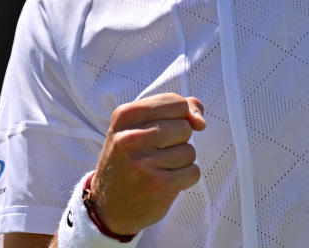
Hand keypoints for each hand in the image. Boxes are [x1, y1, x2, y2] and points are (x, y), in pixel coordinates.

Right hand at [89, 93, 205, 235]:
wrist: (108, 206)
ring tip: (158, 169)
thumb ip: (174, 110)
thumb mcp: (137, 126)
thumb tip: (200, 121)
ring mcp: (144, 163)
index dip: (180, 116)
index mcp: (125, 116)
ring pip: (189, 151)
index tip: (164, 129)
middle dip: (178, 141)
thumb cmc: (128, 159)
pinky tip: (165, 182)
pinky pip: (193, 172)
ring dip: (180, 162)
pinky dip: (185, 178)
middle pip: (184, 127)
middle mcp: (131, 138)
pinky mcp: (158, 185)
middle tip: (156, 153)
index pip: (175, 102)